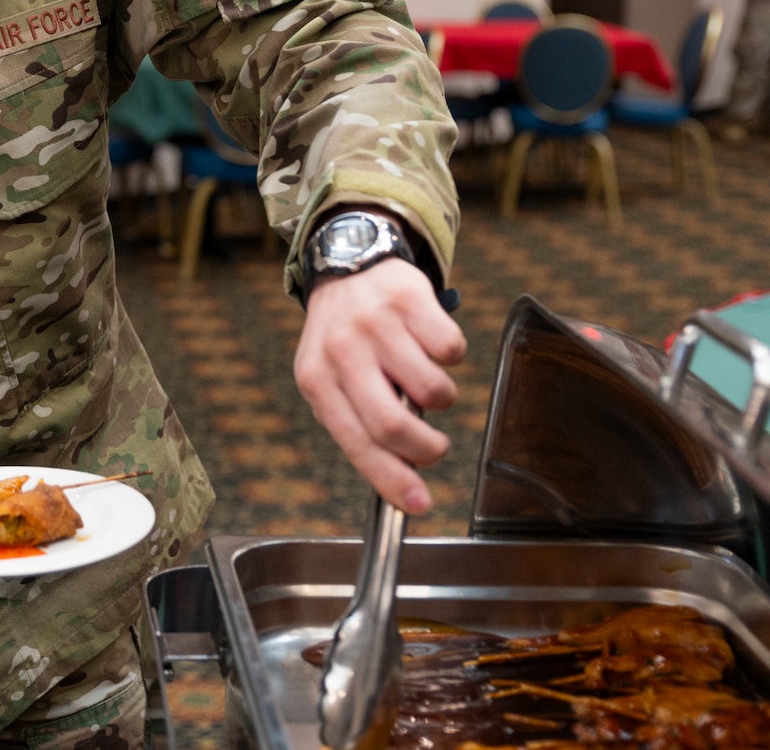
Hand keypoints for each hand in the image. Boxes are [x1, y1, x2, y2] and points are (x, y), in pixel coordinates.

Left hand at [294, 259, 464, 514]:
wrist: (349, 265)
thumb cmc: (345, 338)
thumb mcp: (333, 379)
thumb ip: (360, 424)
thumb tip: (406, 480)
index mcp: (317, 379)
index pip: (355, 441)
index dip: (390, 478)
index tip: (418, 505)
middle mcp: (342, 351)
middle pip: (392, 423)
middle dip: (425, 449)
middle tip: (435, 449)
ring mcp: (376, 323)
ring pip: (432, 389)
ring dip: (441, 399)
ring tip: (425, 383)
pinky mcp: (409, 299)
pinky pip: (451, 350)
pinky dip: (451, 357)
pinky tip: (429, 344)